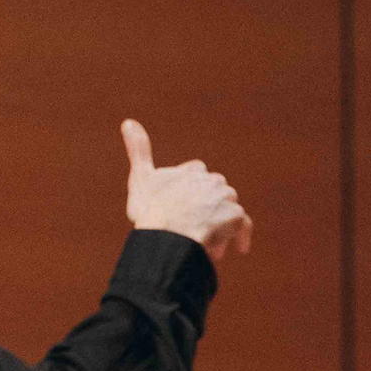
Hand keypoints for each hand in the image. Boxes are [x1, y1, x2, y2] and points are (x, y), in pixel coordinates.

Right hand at [122, 121, 250, 259]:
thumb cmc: (151, 210)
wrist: (168, 235)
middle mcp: (213, 180)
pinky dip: (241, 237)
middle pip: (214, 197)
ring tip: (207, 246)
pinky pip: (243, 226)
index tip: (182, 209)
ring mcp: (226, 198)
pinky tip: (239, 249)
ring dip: (220, 227)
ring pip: (226, 212)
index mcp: (193, 170)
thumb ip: (138, 150)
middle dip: (206, 212)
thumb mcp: (141, 179)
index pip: (198, 179)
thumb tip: (128, 121)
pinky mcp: (236, 216)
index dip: (190, 196)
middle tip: (191, 232)